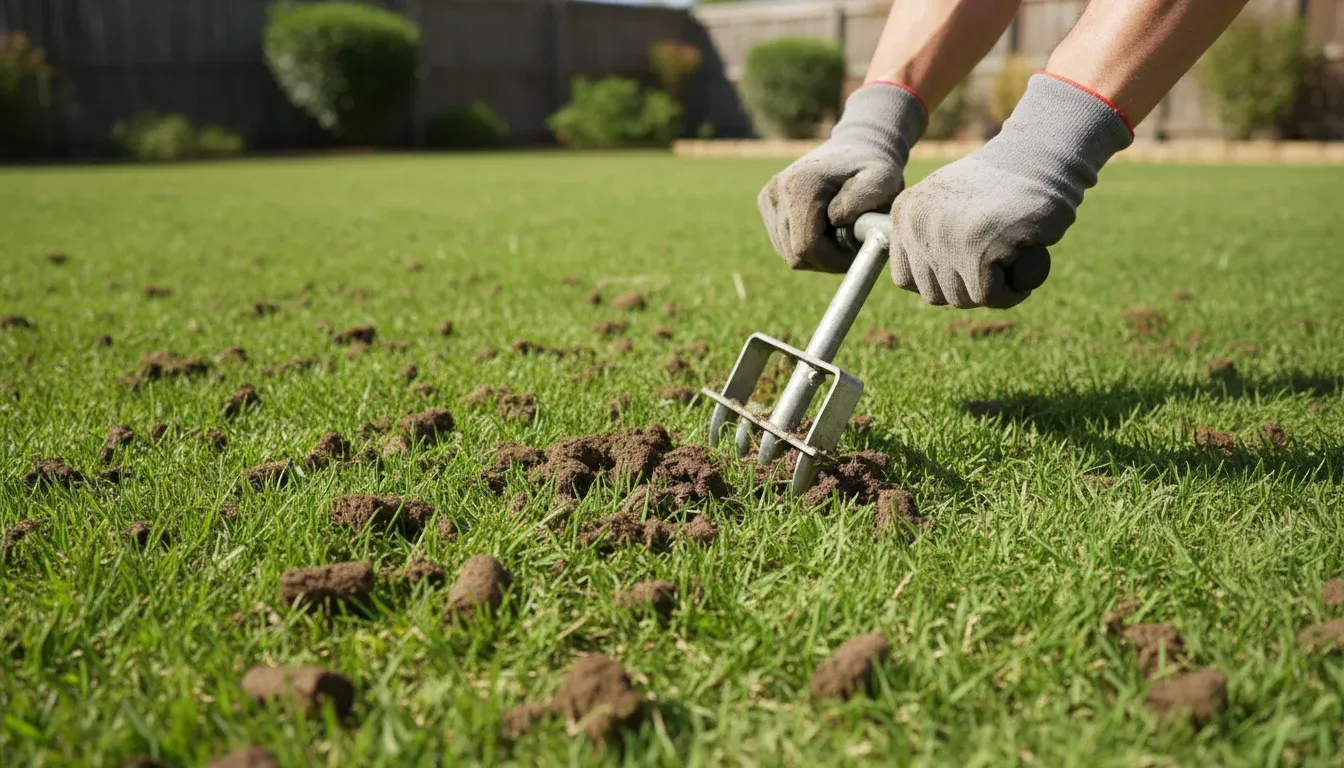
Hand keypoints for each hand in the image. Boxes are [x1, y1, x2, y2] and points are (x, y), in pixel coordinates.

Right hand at [757, 83, 925, 273]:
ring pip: (787, 252)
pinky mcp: (767, 203)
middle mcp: (777, 190)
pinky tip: (824, 227)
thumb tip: (834, 218)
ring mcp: (768, 197)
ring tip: (839, 231)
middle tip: (850, 242)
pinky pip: (783, 243)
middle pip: (794, 255)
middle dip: (825, 258)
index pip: (806, 248)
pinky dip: (805, 243)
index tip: (856, 251)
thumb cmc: (873, 168)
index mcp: (800, 186)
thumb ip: (863, 198)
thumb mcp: (882, 179)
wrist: (858, 146)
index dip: (832, 261)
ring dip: (816, 252)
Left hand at [889, 73, 1132, 308]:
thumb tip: (920, 284)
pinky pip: (989, 296)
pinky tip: (1020, 274)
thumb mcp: (947, 201)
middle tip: (993, 268)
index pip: (905, 278)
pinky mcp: (980, 250)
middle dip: (966, 289)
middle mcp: (919, 225)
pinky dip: (1010, 293)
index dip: (940, 282)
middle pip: (933, 293)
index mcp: (906, 213)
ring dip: (989, 292)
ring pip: (961, 298)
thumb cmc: (1001, 185)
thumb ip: (927, 234)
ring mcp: (947, 237)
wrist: (1040, 157)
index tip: (966, 269)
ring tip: (1007, 264)